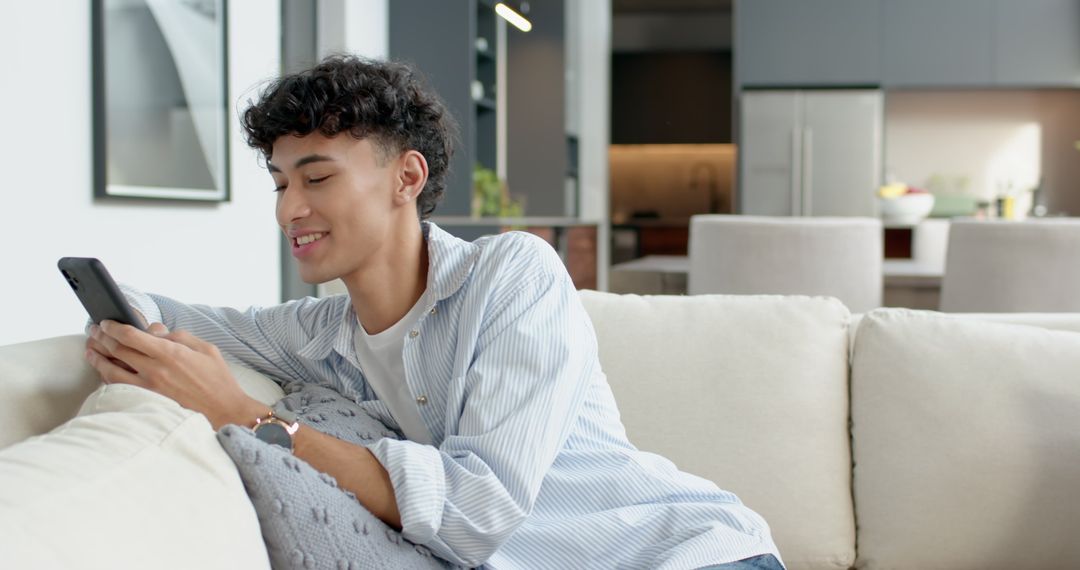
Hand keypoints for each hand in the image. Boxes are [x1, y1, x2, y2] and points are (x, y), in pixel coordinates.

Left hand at [86, 320, 265, 429]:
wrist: (224, 411)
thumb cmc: (217, 380)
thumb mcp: (206, 349)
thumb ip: (179, 336)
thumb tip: (156, 332)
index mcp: (170, 352)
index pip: (131, 335)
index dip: (113, 327)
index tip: (106, 323)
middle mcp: (155, 369)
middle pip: (117, 349)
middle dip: (101, 337)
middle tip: (94, 331)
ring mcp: (149, 387)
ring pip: (111, 370)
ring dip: (97, 357)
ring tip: (90, 349)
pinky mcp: (147, 401)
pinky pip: (118, 388)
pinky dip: (106, 377)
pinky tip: (102, 370)